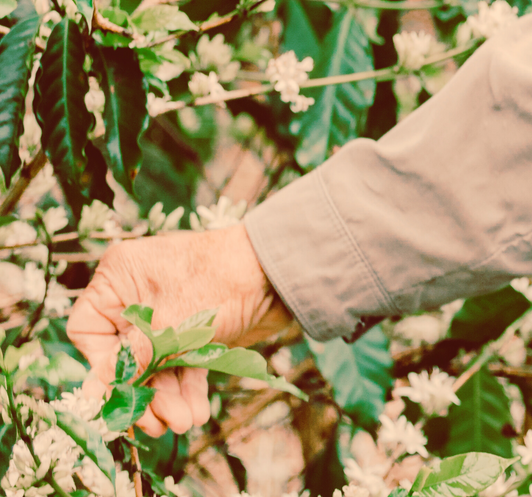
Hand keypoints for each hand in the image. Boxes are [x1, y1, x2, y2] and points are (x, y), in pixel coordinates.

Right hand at [68, 224, 291, 435]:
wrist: (281, 271)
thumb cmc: (224, 278)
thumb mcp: (171, 323)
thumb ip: (132, 359)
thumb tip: (93, 393)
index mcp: (121, 276)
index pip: (88, 330)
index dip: (103, 364)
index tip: (123, 387)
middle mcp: (138, 293)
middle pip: (124, 356)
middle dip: (144, 391)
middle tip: (163, 422)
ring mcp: (166, 313)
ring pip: (153, 366)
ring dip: (167, 397)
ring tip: (185, 420)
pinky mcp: (191, 329)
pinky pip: (177, 364)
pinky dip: (185, 387)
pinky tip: (197, 411)